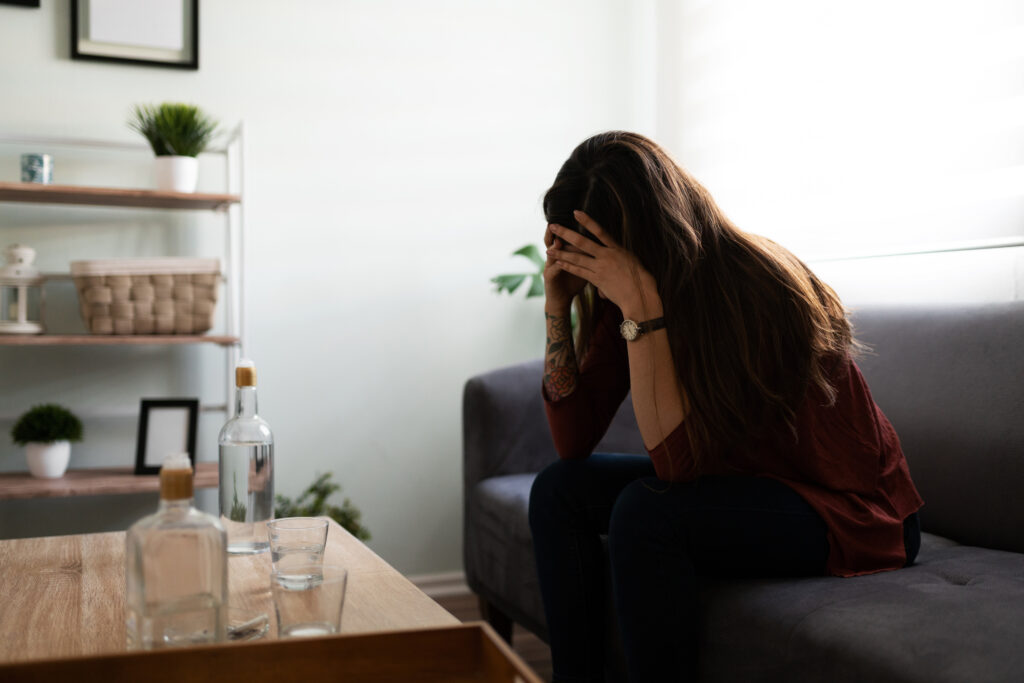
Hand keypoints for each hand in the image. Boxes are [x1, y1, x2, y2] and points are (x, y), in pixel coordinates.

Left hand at [546, 210, 660, 319]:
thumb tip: (617, 254)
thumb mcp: (633, 262)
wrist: (640, 296)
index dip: (587, 221)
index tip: (576, 212)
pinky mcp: (597, 280)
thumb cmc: (641, 280)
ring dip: (561, 253)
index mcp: (617, 249)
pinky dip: (568, 267)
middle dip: (566, 233)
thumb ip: (620, 256)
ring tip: (548, 248)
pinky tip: (558, 263)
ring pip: (577, 258)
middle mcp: (607, 256)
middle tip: (553, 226)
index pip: (599, 231)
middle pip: (582, 242)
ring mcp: (600, 268)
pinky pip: (579, 271)